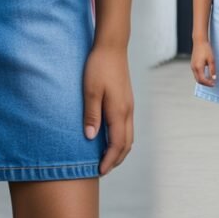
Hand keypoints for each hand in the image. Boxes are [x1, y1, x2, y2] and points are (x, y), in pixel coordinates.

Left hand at [83, 45, 133, 175]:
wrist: (112, 47)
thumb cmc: (99, 67)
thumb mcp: (90, 91)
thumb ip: (91, 115)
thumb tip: (91, 138)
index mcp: (119, 111)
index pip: (117, 144)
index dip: (109, 160)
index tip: (100, 171)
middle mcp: (127, 111)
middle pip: (126, 143)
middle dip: (116, 159)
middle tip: (103, 169)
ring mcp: (129, 105)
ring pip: (129, 135)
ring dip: (119, 149)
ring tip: (105, 157)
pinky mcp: (126, 100)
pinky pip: (127, 126)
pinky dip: (120, 138)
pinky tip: (109, 136)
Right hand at [191, 39, 215, 86]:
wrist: (199, 41)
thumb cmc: (206, 49)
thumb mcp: (211, 60)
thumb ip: (212, 70)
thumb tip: (214, 79)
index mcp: (198, 67)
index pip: (202, 80)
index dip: (208, 83)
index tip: (214, 84)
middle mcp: (194, 67)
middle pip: (198, 80)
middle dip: (205, 84)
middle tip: (213, 84)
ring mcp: (192, 66)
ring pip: (196, 77)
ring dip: (203, 80)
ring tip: (210, 80)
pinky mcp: (192, 64)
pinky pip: (196, 73)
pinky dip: (200, 77)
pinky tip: (206, 75)